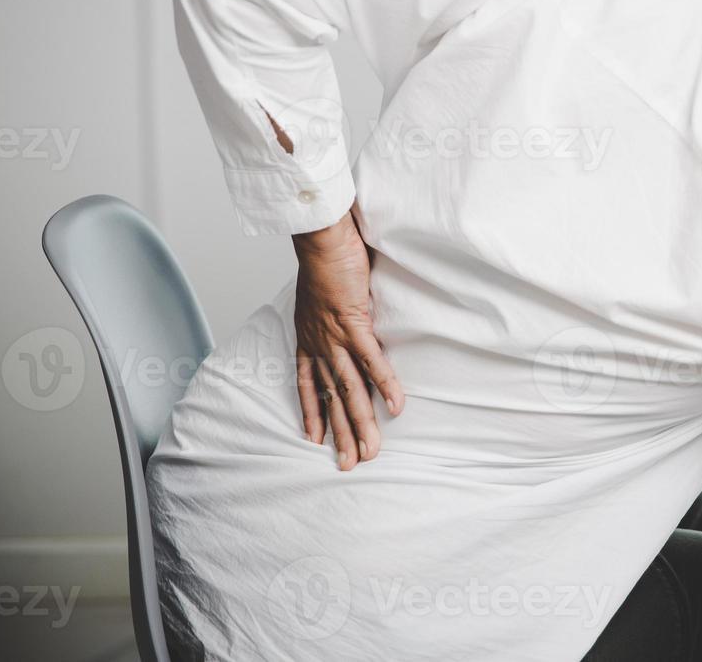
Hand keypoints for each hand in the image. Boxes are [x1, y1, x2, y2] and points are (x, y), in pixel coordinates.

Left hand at [293, 207, 402, 469]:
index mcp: (309, 337)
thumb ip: (331, 314)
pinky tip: (395, 408)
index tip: (314, 440)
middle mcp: (319, 344)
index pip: (306, 385)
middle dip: (340, 434)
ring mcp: (335, 336)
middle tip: (348, 465)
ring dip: (360, 423)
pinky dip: (384, 385)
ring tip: (370, 453)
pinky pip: (371, 360)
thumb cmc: (324, 257)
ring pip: (349, 389)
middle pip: (331, 397)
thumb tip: (343, 319)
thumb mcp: (321, 294)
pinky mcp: (353, 323)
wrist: (321, 236)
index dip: (311, 413)